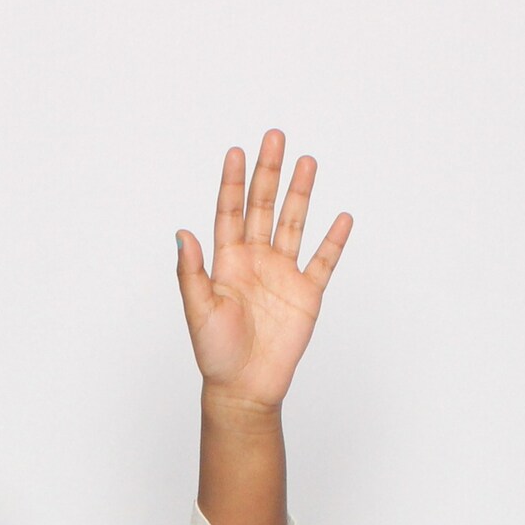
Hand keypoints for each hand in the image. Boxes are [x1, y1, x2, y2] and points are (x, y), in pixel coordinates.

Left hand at [175, 131, 351, 413]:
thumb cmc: (216, 353)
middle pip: (264, 206)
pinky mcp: (306, 293)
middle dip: (269, 172)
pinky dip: (334, 240)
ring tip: (307, 161)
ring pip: (294, 223)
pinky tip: (342, 217)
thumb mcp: (198, 311)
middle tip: (275, 137)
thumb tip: (182, 233)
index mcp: (227, 261)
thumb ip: (191, 272)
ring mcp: (283, 274)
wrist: (245, 387)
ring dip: (301, 193)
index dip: (232, 181)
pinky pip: (323, 261)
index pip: (230, 211)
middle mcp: (256, 260)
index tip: (237, 150)